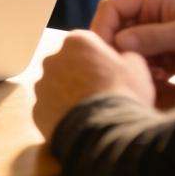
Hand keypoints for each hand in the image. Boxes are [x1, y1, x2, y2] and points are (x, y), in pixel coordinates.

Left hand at [33, 30, 155, 139]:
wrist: (106, 133)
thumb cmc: (124, 95)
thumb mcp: (137, 68)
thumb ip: (126, 56)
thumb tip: (124, 58)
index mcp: (77, 42)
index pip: (85, 45)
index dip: (98, 60)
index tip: (109, 74)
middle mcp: (53, 58)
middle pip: (67, 64)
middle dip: (79, 76)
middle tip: (99, 94)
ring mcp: (42, 84)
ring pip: (55, 87)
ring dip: (68, 96)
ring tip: (89, 113)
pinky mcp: (37, 109)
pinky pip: (50, 109)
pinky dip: (60, 115)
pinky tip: (77, 125)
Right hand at [91, 0, 174, 81]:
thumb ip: (153, 36)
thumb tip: (119, 42)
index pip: (112, 7)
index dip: (103, 28)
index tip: (104, 54)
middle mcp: (149, 11)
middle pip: (116, 29)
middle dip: (121, 50)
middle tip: (133, 69)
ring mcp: (154, 31)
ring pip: (126, 48)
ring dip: (134, 62)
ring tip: (155, 75)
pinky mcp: (162, 50)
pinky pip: (140, 60)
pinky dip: (145, 71)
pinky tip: (162, 78)